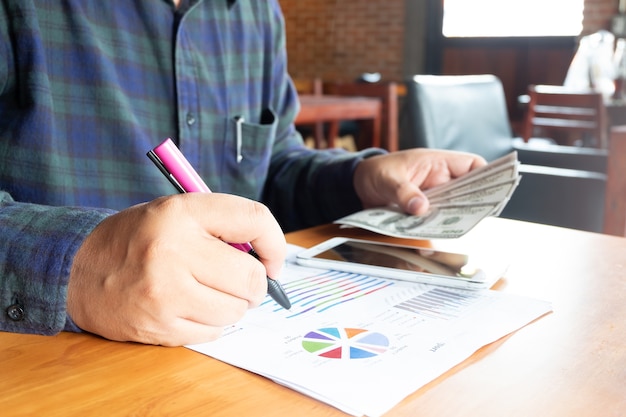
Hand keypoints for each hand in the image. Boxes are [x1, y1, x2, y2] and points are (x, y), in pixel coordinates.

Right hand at [67, 193, 285, 345]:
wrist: (77, 270)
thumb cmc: (136, 239)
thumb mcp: (175, 213)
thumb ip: (221, 226)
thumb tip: (268, 258)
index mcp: (181, 212)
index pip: (254, 219)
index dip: (274, 243)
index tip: (273, 259)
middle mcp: (173, 250)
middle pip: (251, 278)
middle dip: (254, 283)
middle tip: (241, 281)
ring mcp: (165, 293)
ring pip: (236, 311)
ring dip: (232, 305)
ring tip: (207, 292)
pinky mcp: (159, 327)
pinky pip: (214, 333)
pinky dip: (211, 323)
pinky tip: (190, 308)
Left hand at [353, 149, 486, 215]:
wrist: (357, 185)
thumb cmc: (375, 172)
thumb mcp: (387, 179)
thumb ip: (403, 192)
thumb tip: (420, 208)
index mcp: (438, 163)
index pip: (473, 165)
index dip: (487, 176)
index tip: (492, 191)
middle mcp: (440, 180)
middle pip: (468, 191)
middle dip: (472, 204)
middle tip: (475, 217)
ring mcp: (433, 198)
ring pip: (454, 209)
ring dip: (454, 218)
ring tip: (455, 228)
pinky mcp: (423, 212)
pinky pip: (437, 220)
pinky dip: (437, 227)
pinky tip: (435, 235)